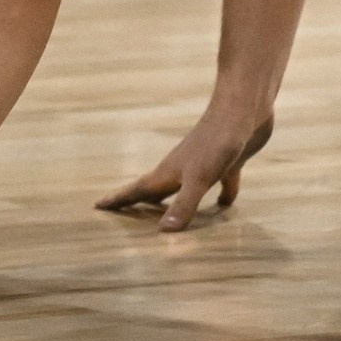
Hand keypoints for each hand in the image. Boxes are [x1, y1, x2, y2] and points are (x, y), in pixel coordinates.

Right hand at [96, 114, 272, 229]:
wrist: (243, 108)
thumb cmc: (217, 142)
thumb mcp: (200, 178)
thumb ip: (184, 204)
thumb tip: (163, 232)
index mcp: (169, 172)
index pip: (138, 189)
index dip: (118, 199)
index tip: (97, 206)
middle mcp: (182, 168)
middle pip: (156, 189)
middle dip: (140, 202)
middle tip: (123, 213)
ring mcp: (204, 164)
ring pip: (185, 187)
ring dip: (175, 201)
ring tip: (168, 214)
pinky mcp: (227, 161)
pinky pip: (221, 181)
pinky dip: (222, 194)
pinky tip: (225, 204)